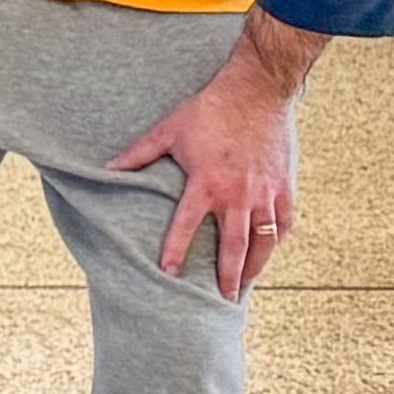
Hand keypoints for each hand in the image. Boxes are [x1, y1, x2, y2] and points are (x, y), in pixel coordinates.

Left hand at [112, 13, 318, 299]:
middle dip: (228, 276)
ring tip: (245, 287)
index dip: (176, 250)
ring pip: (263, 241)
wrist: (258, 93)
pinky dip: (277, 242)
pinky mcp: (286, 188)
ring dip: (255, 267)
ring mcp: (266, 193)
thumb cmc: (210, 111)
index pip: (187, 226)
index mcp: (207, 183)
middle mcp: (238, 195)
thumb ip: (139, 153)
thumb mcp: (169, 130)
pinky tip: (269, 254)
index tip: (170, 273)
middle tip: (223, 300)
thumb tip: (108, 168)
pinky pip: (284, 224)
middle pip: (234, 246)